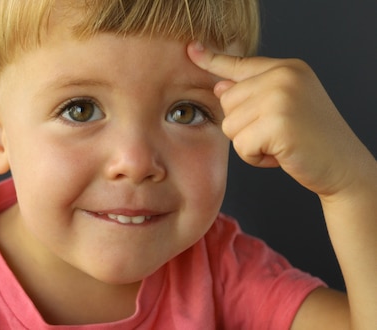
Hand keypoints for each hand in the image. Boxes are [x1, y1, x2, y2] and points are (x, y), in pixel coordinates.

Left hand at [187, 41, 370, 197]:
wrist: (343, 167)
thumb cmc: (313, 140)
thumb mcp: (285, 107)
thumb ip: (253, 93)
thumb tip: (220, 86)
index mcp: (287, 68)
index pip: (240, 63)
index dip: (212, 59)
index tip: (191, 49)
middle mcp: (283, 76)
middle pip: (227, 102)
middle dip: (244, 126)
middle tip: (277, 133)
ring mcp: (280, 97)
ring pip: (230, 125)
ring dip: (250, 143)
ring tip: (280, 143)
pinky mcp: (277, 123)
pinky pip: (241, 145)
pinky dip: (256, 157)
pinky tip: (280, 154)